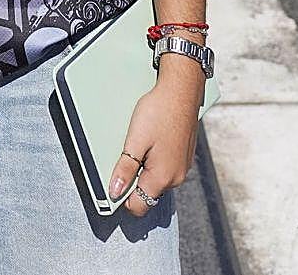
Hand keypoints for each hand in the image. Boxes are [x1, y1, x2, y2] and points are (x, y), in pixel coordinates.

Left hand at [109, 58, 206, 218]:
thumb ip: (125, 169)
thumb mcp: (135, 140)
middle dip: (133, 181)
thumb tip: (115, 191)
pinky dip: (154, 160)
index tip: (113, 181)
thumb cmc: (159, 112)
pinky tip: (151, 140)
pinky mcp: (184, 156)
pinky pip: (165, 167)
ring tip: (139, 144)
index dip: (122, 197)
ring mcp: (182, 167)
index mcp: (163, 177)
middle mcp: (176, 177)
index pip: (139, 206)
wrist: (182, 90)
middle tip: (125, 155)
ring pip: (156, 179)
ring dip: (144, 169)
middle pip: (147, 193)